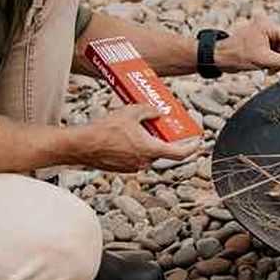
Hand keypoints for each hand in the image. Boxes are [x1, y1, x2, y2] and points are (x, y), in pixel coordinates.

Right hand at [66, 104, 201, 172]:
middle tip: (161, 124)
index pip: (179, 154)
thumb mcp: (131, 112)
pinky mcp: (120, 168)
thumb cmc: (105, 130)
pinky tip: (124, 134)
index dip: (192, 148)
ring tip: (138, 126)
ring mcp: (131, 167)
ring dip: (146, 141)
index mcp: (150, 150)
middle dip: (162, 137)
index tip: (198, 142)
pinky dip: (134, 146)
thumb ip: (149, 111)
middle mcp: (143, 162)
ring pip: (146, 153)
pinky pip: (133, 156)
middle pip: (161, 150)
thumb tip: (158, 112)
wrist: (81, 145)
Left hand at [216, 16, 279, 72]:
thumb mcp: (263, 60)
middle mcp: (266, 30)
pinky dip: (274, 63)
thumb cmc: (236, 55)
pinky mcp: (260, 46)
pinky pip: (273, 54)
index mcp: (267, 27)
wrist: (219, 58)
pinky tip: (269, 70)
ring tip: (274, 71)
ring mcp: (263, 38)